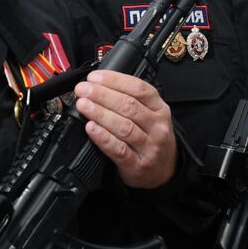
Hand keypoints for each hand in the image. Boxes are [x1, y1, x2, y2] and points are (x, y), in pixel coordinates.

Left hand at [76, 70, 176, 188]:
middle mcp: (157, 126)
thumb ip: (130, 100)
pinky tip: (91, 128)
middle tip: (83, 90)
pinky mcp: (137, 165)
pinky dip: (103, 137)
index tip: (95, 77)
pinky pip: (118, 150)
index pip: (139, 89)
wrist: (164, 170)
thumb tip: (98, 85)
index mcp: (160, 108)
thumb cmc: (151, 138)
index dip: (115, 80)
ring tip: (83, 105)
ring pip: (124, 126)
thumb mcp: (151, 115)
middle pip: (129, 106)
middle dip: (102, 95)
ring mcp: (149, 147)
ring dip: (100, 113)